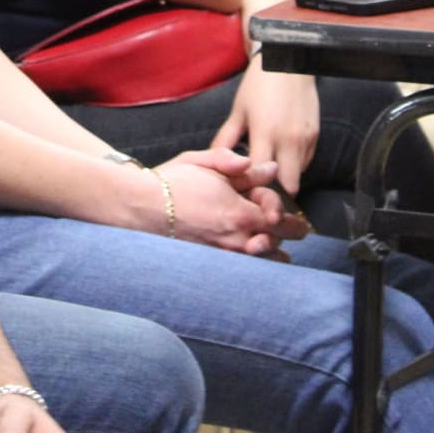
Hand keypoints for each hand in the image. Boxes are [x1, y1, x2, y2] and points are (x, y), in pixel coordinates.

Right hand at [153, 148, 309, 254]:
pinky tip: (252, 255)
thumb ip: (239, 165)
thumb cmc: (171, 181)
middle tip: (293, 229)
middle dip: (287, 234)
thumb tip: (270, 169)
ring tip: (275, 247)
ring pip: (262, 262)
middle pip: (277, 244)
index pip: (280, 220)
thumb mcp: (205, 163)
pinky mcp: (210, 263)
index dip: (283, 211)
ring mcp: (222, 256)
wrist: (140, 207)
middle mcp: (235, 240)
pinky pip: (243, 269)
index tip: (279, 208)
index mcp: (239, 214)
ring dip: (273, 253)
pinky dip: (253, 263)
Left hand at [210, 59, 318, 195]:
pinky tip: (281, 153)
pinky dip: (294, 164)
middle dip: (275, 191)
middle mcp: (288, 140)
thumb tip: (212, 159)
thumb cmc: (258, 84)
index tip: (243, 190)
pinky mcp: (316, 136)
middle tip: (260, 187)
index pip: (260, 176)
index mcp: (265, 133)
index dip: (251, 187)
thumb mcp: (238, 110)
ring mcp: (305, 139)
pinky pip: (306, 161)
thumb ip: (226, 139)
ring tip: (269, 170)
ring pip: (298, 175)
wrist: (289, 61)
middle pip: (288, 186)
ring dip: (285, 177)